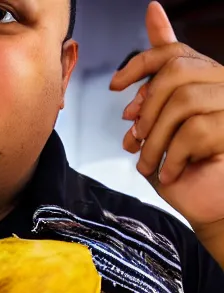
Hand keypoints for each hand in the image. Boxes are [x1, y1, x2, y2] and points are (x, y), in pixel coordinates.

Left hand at [111, 2, 223, 238]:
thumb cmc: (184, 171)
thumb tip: (125, 75)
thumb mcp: (156, 134)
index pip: (174, 52)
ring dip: (155, 140)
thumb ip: (147, 104)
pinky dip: (173, 157)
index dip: (141, 62)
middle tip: (136, 139)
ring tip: (150, 164)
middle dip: (146, 109)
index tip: (114, 85)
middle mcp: (222, 84)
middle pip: (176, 71)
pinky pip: (193, 130)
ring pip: (183, 101)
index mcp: (204, 80)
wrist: (208, 205)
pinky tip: (172, 173)